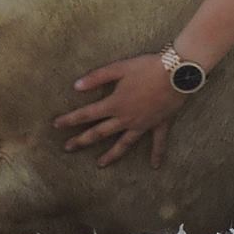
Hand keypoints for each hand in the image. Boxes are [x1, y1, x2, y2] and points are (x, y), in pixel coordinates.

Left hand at [54, 55, 184, 168]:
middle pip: (100, 133)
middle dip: (82, 140)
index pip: (87, 114)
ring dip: (111, 155)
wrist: (176, 72)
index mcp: (114, 104)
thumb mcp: (119, 68)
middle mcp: (126, 119)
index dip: (70, 120)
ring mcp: (142, 124)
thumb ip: (97, 77)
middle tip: (68, 148)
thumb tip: (76, 86)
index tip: (56, 126)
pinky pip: (157, 142)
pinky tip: (155, 166)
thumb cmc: (147, 67)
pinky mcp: (158, 124)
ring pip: (123, 144)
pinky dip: (157, 154)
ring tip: (100, 164)